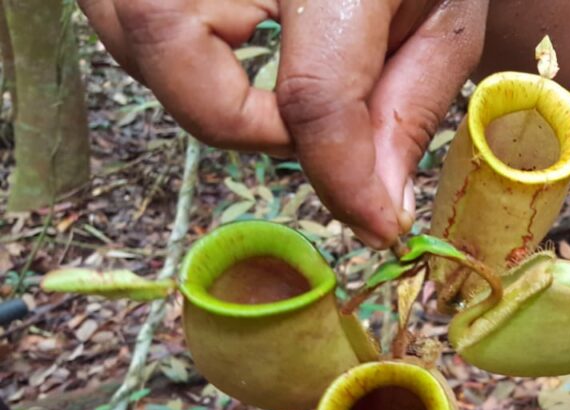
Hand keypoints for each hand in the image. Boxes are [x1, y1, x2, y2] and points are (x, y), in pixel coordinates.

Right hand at [77, 0, 488, 248]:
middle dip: (248, 122)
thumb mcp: (440, 10)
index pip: (312, 92)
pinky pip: (125, 20)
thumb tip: (377, 208)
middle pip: (176, 56)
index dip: (343, 177)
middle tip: (310, 121)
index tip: (376, 224)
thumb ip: (410, 106)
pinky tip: (242, 37)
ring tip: (279, 64)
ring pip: (134, 42)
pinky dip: (179, 54)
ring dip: (204, 87)